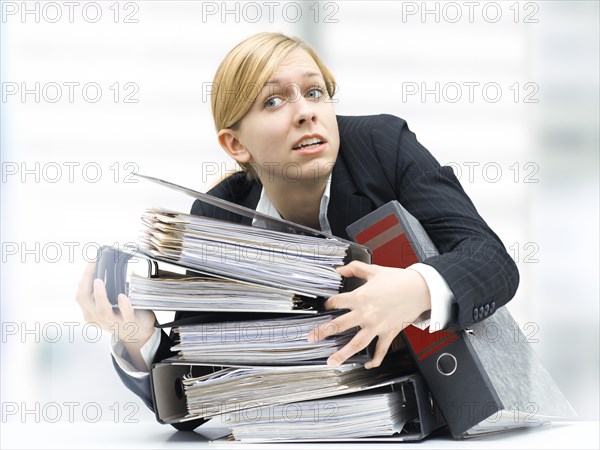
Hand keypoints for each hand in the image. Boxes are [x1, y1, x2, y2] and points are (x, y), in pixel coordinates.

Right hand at [75, 262, 155, 370]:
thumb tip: (100, 269)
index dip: (84, 278)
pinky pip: (125, 315)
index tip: (91, 262)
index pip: (81, 294)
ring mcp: (113, 322)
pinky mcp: (129, 323)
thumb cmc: (121, 315)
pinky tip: (122, 297)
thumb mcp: (106, 304)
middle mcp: (98, 318)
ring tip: (98, 281)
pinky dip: (123, 305)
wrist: (138, 333)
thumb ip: (101, 291)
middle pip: (85, 301)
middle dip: (86, 282)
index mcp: (90, 312)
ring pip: (102, 310)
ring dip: (99, 295)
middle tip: (92, 268)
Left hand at [307, 261, 430, 368]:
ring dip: (343, 354)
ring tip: (331, 362)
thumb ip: (355, 268)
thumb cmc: (398, 279)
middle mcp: (367, 313)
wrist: (421, 289)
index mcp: (361, 297)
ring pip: (357, 343)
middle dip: (323, 332)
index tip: (325, 306)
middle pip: (340, 325)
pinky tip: (368, 365)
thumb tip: (339, 269)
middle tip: (311, 338)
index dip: (328, 304)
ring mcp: (377, 325)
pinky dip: (375, 360)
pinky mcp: (388, 332)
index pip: (337, 302)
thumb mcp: (374, 270)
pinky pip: (381, 350)